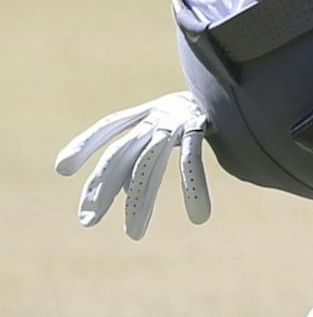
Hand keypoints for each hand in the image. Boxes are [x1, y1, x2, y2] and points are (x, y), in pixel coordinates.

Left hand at [54, 92, 212, 237]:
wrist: (245, 82)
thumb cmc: (212, 110)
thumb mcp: (175, 128)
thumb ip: (147, 155)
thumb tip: (128, 190)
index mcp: (152, 112)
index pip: (111, 125)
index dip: (86, 142)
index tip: (63, 168)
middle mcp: (160, 116)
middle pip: (123, 153)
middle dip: (103, 187)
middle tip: (88, 221)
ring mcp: (179, 122)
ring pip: (150, 165)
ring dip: (140, 201)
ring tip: (133, 234)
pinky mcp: (202, 127)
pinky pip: (192, 161)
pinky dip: (194, 188)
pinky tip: (198, 216)